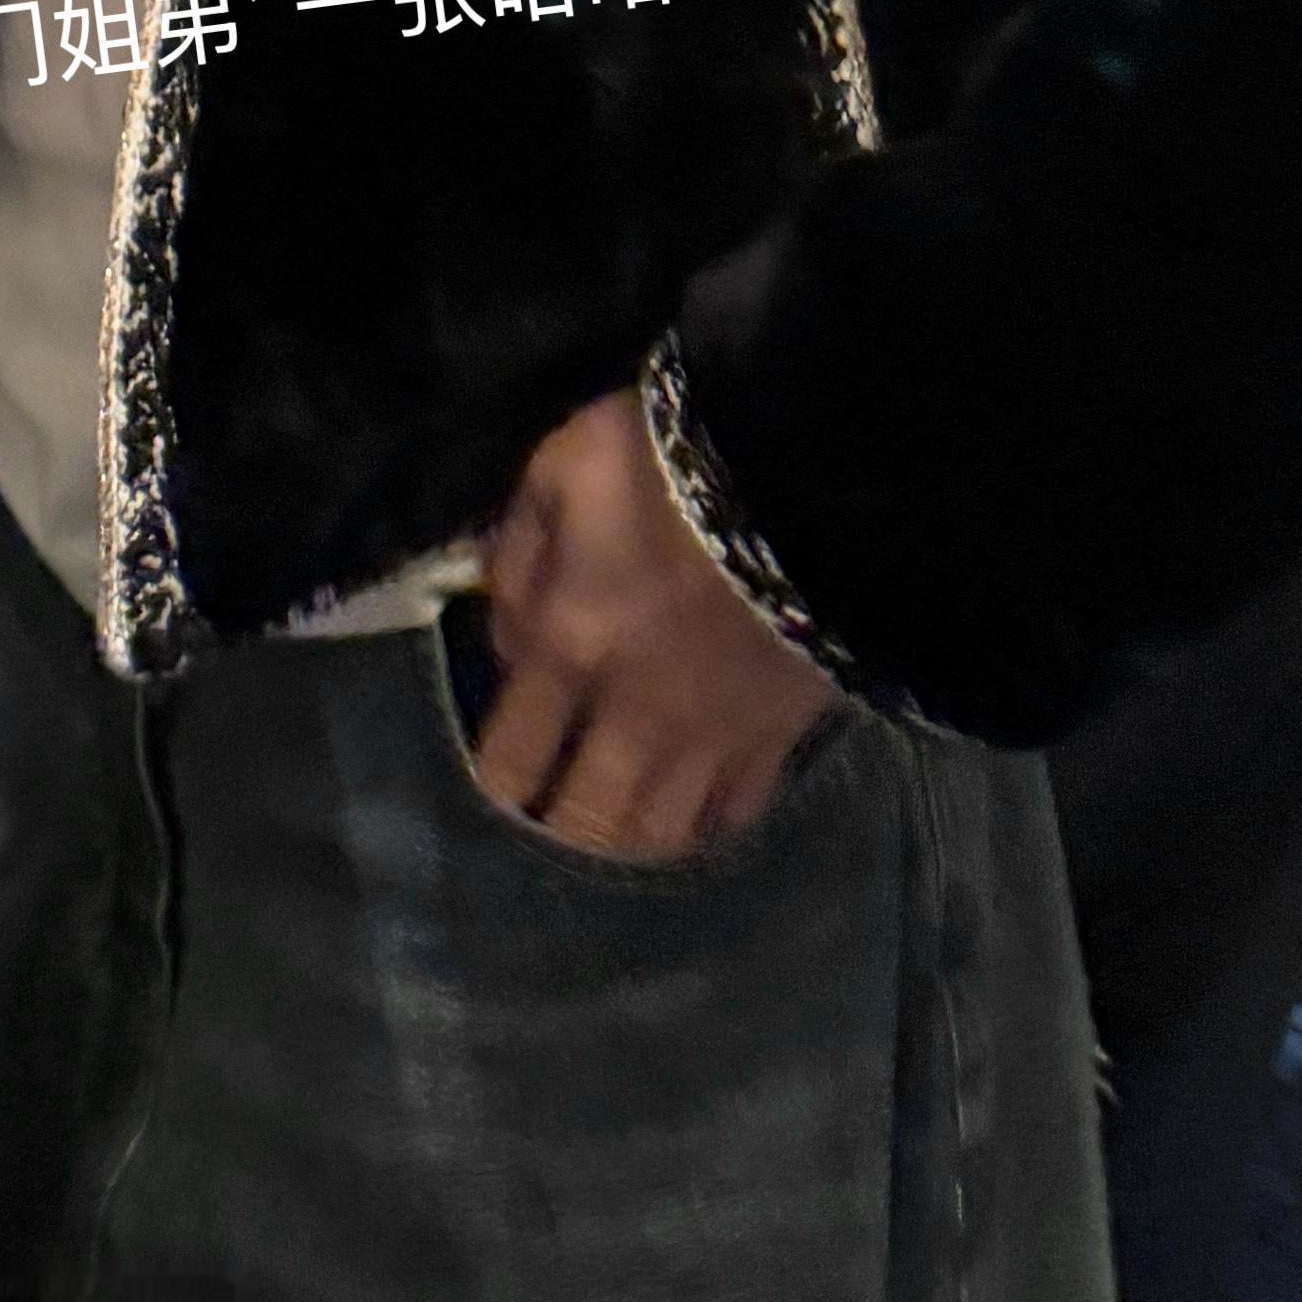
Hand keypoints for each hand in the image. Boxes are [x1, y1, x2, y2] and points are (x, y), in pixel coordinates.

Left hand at [462, 380, 836, 856]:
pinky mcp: (778, 735)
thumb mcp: (560, 469)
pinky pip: (738, 810)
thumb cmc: (663, 461)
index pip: (514, 755)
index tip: (500, 787)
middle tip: (557, 825)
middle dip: (563, 832)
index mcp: (568, 648)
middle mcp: (633, 714)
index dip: (499, 783)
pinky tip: (699, 815)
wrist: (801, 476)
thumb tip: (500, 628)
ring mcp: (711, 735)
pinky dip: (712, 822)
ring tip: (619, 831)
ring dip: (632, 840)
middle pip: (589, 817)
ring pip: (662, 831)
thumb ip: (518, 552)